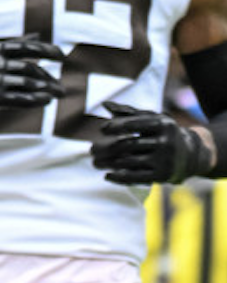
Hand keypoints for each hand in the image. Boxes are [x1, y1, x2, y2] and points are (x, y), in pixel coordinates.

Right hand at [0, 38, 64, 117]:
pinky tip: (46, 101)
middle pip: (30, 69)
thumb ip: (14, 45)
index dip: (46, 50)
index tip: (62, 56)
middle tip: (61, 87)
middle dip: (49, 79)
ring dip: (46, 90)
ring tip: (58, 94)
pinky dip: (36, 100)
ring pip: (28, 84)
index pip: (26, 47)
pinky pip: (20, 99)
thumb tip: (38, 35)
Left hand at [91, 101, 213, 184]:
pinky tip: (107, 176)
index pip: (134, 124)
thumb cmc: (164, 133)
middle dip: (106, 147)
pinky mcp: (163, 176)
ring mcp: (165, 160)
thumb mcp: (151, 119)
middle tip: (91, 150)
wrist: (192, 155)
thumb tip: (104, 104)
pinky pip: (137, 177)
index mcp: (162, 124)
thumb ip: (128, 112)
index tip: (102, 129)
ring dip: (108, 163)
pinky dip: (119, 177)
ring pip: (129, 161)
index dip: (116, 126)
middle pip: (128, 144)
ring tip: (95, 162)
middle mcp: (165, 142)